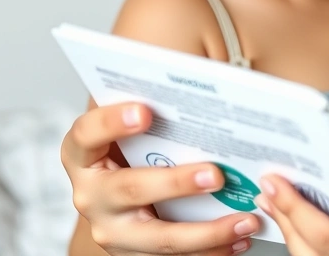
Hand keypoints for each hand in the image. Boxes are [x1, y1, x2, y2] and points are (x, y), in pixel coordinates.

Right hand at [61, 101, 259, 255]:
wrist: (122, 192)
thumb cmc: (136, 146)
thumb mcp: (135, 125)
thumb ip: (157, 108)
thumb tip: (210, 88)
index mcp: (83, 154)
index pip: (86, 134)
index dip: (111, 122)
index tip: (145, 111)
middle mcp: (91, 194)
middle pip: (129, 189)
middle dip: (176, 183)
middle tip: (215, 174)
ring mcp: (112, 229)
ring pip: (158, 237)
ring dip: (207, 231)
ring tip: (245, 218)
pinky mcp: (135, 254)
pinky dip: (212, 250)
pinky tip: (241, 238)